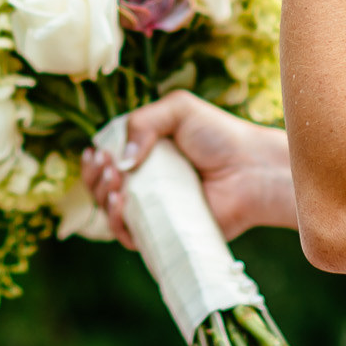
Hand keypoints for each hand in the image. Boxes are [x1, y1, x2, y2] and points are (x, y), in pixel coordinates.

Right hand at [79, 92, 295, 248]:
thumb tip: (118, 160)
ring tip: (116, 184)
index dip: (95, 160)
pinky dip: (116, 222)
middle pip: (100, 186)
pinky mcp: (162, 232)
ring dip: (101, 197)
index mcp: (143, 154)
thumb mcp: (178, 110)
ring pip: (109, 211)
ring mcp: (151, 209)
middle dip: (94, 178)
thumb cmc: (219, 136)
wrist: (251, 170)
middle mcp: (144, 182)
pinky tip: (120, 203)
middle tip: (107, 166)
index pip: (104, 160)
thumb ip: (142, 122)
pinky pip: (128, 235)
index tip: (98, 154)